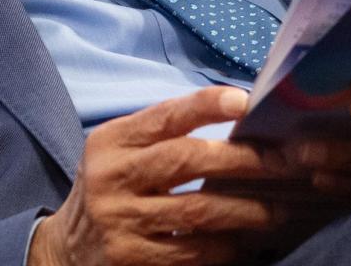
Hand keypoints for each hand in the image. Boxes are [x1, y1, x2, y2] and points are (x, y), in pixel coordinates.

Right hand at [28, 86, 283, 265]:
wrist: (67, 249)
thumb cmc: (112, 189)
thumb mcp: (121, 152)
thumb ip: (163, 135)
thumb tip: (236, 112)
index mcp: (112, 142)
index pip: (164, 116)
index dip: (206, 105)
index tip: (246, 101)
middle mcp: (111, 178)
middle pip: (187, 160)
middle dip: (242, 159)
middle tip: (283, 162)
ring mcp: (120, 222)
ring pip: (197, 212)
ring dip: (245, 210)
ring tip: (276, 208)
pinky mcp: (131, 260)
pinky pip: (191, 253)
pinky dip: (223, 246)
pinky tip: (242, 241)